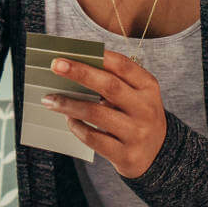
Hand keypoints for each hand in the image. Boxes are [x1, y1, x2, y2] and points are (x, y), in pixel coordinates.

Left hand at [38, 50, 167, 178]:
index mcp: (148, 87)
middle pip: (109, 85)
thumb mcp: (136, 95)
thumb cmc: (137, 116)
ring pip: (96, 113)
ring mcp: (136, 133)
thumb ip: (114, 81)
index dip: (97, 56)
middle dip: (79, 73)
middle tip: (55, 66)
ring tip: (49, 99)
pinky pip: (93, 138)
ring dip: (68, 104)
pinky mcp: (126, 154)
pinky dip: (76, 127)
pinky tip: (68, 120)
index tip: (71, 51)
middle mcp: (145, 108)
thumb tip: (73, 68)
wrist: (158, 154)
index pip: (123, 65)